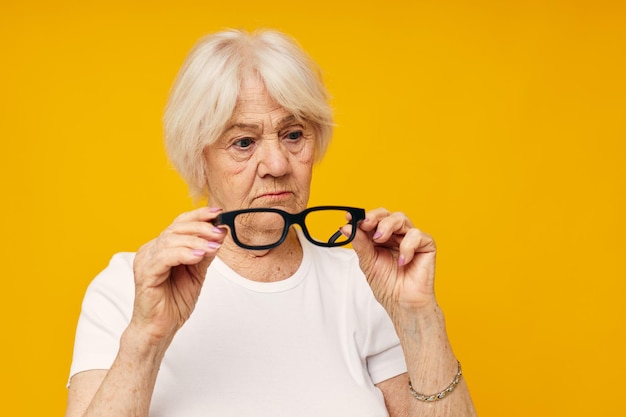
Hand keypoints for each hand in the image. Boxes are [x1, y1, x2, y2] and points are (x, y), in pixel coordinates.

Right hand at [131, 206, 225, 343]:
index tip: (218, 213)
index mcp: (161, 247)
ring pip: (170, 240)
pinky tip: (199, 256)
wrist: (160, 328)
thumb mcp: (197, 273)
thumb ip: (206, 253)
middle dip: (201, 228)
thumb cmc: (174, 302)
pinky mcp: (144, 274)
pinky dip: (184, 254)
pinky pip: (164, 257)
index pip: (179, 223)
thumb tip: (221, 232)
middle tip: (219, 233)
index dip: (198, 215)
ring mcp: (145, 260)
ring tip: (213, 246)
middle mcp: (150, 250)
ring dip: (195, 241)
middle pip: (176, 228)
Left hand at [347, 208, 437, 319]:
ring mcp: (411, 238)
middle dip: (375, 217)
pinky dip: (407, 246)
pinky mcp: (426, 245)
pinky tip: (401, 261)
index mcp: (381, 237)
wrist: (402, 304)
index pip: (373, 219)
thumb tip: (347, 227)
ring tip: (379, 239)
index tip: (349, 217)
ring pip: (401, 218)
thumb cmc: (388, 285)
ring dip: (388, 226)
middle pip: (387, 214)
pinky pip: (416, 235)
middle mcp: (396, 235)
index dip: (362, 216)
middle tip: (365, 224)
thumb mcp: (368, 262)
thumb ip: (360, 243)